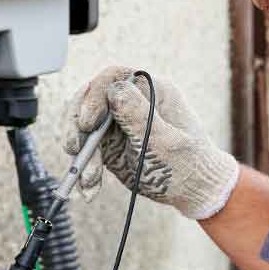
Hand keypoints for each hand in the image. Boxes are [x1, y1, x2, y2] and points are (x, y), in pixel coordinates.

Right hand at [62, 67, 239, 220]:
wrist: (194, 191)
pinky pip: (88, 152)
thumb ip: (139, 116)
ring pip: (83, 128)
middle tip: (74, 149)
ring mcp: (118, 123)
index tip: (87, 123)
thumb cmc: (188, 163)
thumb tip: (114, 90)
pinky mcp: (109, 144)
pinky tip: (90, 189)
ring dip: (81, 154)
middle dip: (78, 126)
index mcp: (151, 90)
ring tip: (89, 179)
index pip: (113, 78)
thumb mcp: (164, 142)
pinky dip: (85, 171)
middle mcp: (131, 103)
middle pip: (90, 100)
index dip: (94, 96)